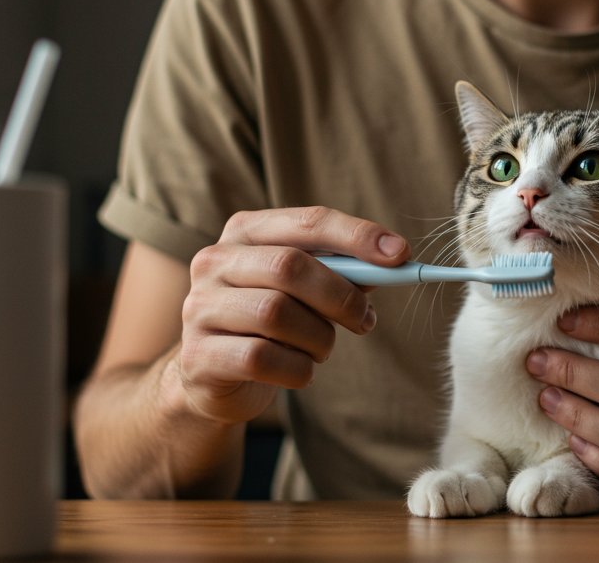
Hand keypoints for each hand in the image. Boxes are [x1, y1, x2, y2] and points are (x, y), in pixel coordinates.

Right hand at [178, 206, 408, 424]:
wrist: (214, 377)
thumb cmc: (272, 323)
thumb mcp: (306, 290)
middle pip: (289, 266)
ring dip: (319, 338)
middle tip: (365, 320)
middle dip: (341, 296)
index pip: (308, 221)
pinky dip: (297, 369)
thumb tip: (392, 259)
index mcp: (246, 232)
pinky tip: (298, 370)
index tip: (400, 254)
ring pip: (276, 314)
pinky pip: (262, 358)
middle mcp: (215, 261)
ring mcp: (199, 307)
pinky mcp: (198, 355)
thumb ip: (344, 271)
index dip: (357, 236)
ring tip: (321, 349)